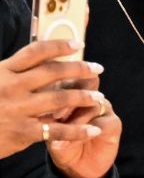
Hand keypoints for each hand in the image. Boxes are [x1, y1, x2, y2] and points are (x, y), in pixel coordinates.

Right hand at [0, 40, 107, 159]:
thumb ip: (11, 72)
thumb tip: (38, 59)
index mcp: (2, 71)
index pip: (35, 52)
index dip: (59, 45)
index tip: (78, 44)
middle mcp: (11, 87)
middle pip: (54, 73)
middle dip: (80, 69)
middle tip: (97, 69)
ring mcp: (17, 109)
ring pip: (60, 98)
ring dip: (84, 97)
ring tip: (99, 97)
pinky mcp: (21, 132)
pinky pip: (57, 130)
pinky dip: (78, 130)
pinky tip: (94, 129)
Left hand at [48, 80, 121, 177]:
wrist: (78, 167)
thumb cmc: (59, 145)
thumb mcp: (48, 133)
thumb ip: (48, 123)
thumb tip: (47, 120)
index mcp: (71, 93)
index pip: (67, 78)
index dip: (57, 86)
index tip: (43, 102)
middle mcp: (89, 97)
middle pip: (88, 81)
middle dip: (74, 93)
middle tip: (58, 113)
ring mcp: (103, 109)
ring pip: (95, 103)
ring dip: (78, 116)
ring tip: (65, 129)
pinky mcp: (113, 123)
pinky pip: (104, 122)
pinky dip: (89, 131)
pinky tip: (79, 139)